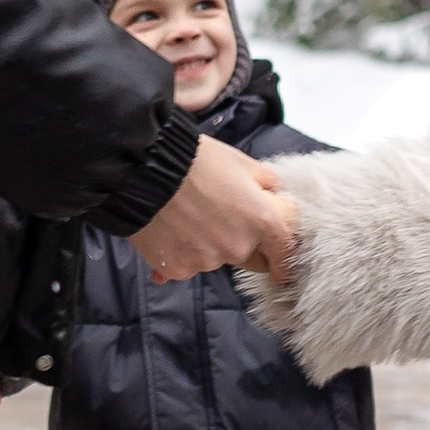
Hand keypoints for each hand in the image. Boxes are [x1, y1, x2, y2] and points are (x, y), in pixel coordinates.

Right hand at [131, 134, 297, 283]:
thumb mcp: (241, 162)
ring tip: (188, 218)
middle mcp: (238, 247)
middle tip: (224, 225)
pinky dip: (180, 253)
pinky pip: (185, 266)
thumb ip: (265, 183)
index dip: (283, 262)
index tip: (280, 268)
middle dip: (245, 249)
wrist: (146, 169)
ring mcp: (207, 262)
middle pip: (252, 262)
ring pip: (215, 261)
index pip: (283, 254)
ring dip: (208, 247)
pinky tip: (169, 231)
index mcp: (262, 222)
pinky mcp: (177, 269)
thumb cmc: (196, 160)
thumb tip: (272, 194)